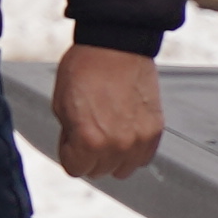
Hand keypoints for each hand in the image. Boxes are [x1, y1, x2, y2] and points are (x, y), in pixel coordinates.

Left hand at [49, 44, 165, 181]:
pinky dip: (132, 150)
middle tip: (88, 130)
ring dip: (112, 156)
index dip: (69, 152)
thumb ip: (70, 135)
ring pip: (123, 168)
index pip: (75, 169)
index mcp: (89, 141)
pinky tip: (124, 131)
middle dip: (88, 154)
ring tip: (107, 132)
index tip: (70, 139)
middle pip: (99, 171)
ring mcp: (140, 139)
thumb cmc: (85, 69)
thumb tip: (77, 149)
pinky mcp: (155, 130)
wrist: (115, 46)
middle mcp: (117, 145)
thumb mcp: (61, 106)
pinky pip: (143, 157)